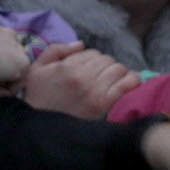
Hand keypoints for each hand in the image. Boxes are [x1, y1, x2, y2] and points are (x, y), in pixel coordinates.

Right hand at [22, 43, 140, 118]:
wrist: (40, 125)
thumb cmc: (39, 94)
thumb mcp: (37, 68)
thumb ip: (56, 50)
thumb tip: (81, 45)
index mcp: (66, 67)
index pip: (92, 53)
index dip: (91, 59)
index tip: (86, 68)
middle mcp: (81, 78)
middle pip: (107, 60)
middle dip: (104, 65)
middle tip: (97, 76)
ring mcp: (94, 92)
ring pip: (118, 69)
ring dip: (116, 72)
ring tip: (109, 80)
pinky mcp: (103, 104)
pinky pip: (127, 84)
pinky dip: (132, 80)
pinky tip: (127, 82)